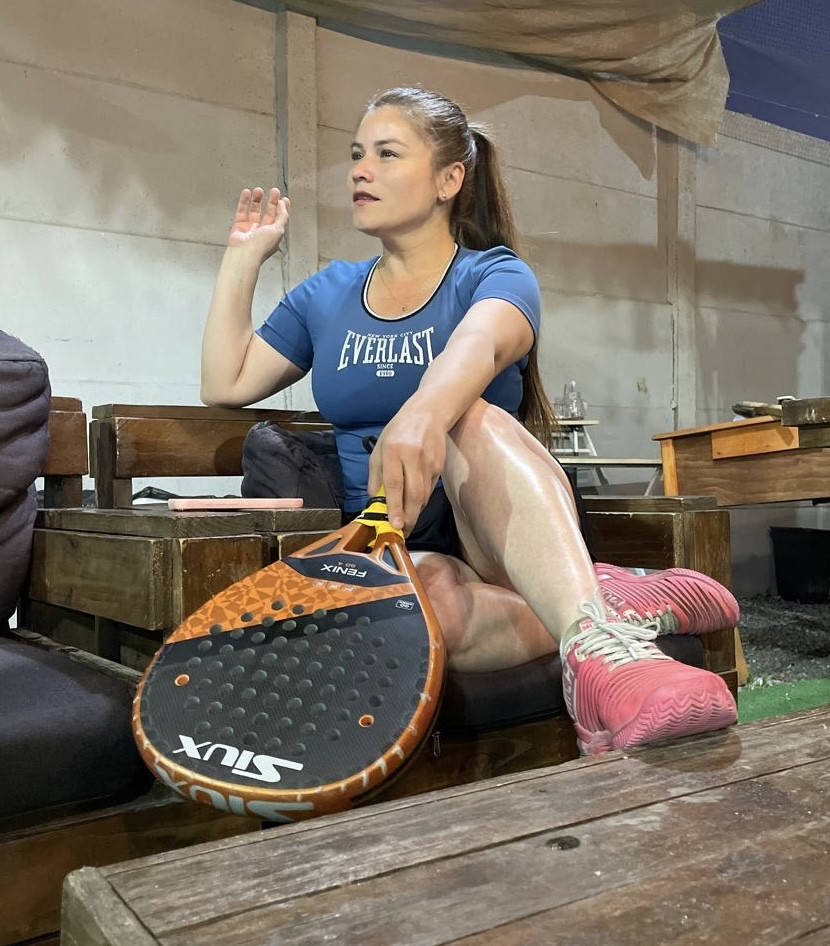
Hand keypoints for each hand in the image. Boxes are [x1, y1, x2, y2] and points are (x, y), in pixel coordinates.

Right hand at [228, 187, 289, 261]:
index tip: (284, 199)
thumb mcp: (279, 230)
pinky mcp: (239, 227)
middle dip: (272, 202)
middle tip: (274, 191)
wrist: (245, 254)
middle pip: (269, 214)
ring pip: (255, 211)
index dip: (283, 208)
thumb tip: (284, 206)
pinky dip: (244, 202)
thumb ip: (283, 217)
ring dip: (257, 200)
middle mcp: (263, 233)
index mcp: (274, 235)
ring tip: (259, 190)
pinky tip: (247, 194)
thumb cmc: (261, 247)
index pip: (280, 219)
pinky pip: (242, 212)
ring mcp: (251, 230)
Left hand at [368, 405, 445, 533]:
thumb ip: (375, 475)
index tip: (394, 524)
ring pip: (423, 495)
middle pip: (413, 494)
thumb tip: (375, 501)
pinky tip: (414, 504)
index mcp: (393, 451)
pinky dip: (421, 500)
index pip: (394, 483)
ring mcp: (429, 462)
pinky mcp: (439, 467)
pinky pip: (429, 490)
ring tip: (406, 522)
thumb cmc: (399, 431)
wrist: (429, 413)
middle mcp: (413, 457)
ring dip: (415, 512)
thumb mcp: (379, 448)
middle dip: (409, 517)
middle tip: (402, 532)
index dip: (394, 506)